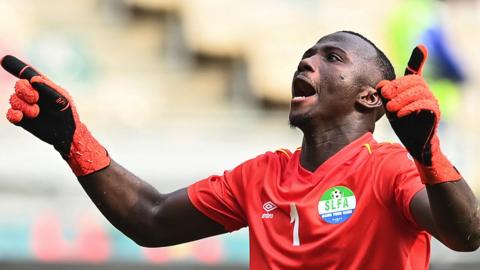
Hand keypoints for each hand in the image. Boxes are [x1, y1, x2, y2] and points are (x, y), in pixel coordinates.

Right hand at [1, 55, 109, 175]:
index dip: (16, 66)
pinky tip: (20, 117)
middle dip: (24, 90)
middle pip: (19, 85)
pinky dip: (13, 114)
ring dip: (23, 105)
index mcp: (43, 87)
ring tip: (36, 113)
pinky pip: (10, 114)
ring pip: (13, 99)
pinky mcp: (22, 120)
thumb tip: (33, 79)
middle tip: (35, 99)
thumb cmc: (68, 114)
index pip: (28, 74)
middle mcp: (32, 95)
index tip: (3, 60)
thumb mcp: (62, 99)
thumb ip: (49, 88)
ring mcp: (26, 107)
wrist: (66, 134)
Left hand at [376, 46, 460, 183]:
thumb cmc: (403, 124)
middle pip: (413, 80)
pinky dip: (410, 107)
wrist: (414, 143)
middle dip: (397, 86)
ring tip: (391, 108)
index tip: (421, 46)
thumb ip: (386, 95)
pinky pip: (425, 104)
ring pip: (419, 91)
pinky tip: (400, 113)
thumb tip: (381, 84)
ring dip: (401, 98)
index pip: (415, 72)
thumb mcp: (390, 107)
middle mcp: (425, 92)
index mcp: (414, 89)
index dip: (418, 59)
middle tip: (386, 97)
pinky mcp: (434, 114)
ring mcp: (432, 102)